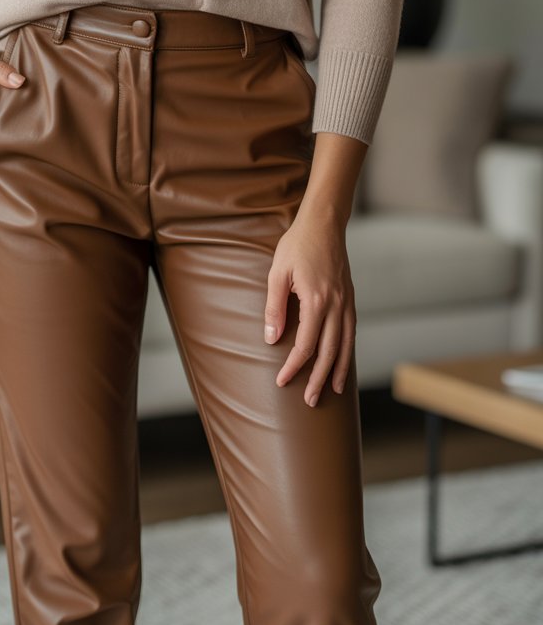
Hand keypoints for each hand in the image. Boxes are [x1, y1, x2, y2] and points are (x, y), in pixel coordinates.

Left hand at [263, 209, 355, 407]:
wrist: (324, 223)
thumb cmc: (296, 245)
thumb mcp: (277, 273)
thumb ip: (275, 307)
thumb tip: (271, 339)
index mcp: (316, 301)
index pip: (305, 346)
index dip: (294, 367)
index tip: (282, 381)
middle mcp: (336, 306)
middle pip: (328, 352)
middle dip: (318, 379)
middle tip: (310, 401)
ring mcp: (346, 302)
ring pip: (345, 345)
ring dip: (338, 370)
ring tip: (332, 390)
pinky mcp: (350, 297)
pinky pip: (351, 331)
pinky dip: (348, 350)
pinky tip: (342, 360)